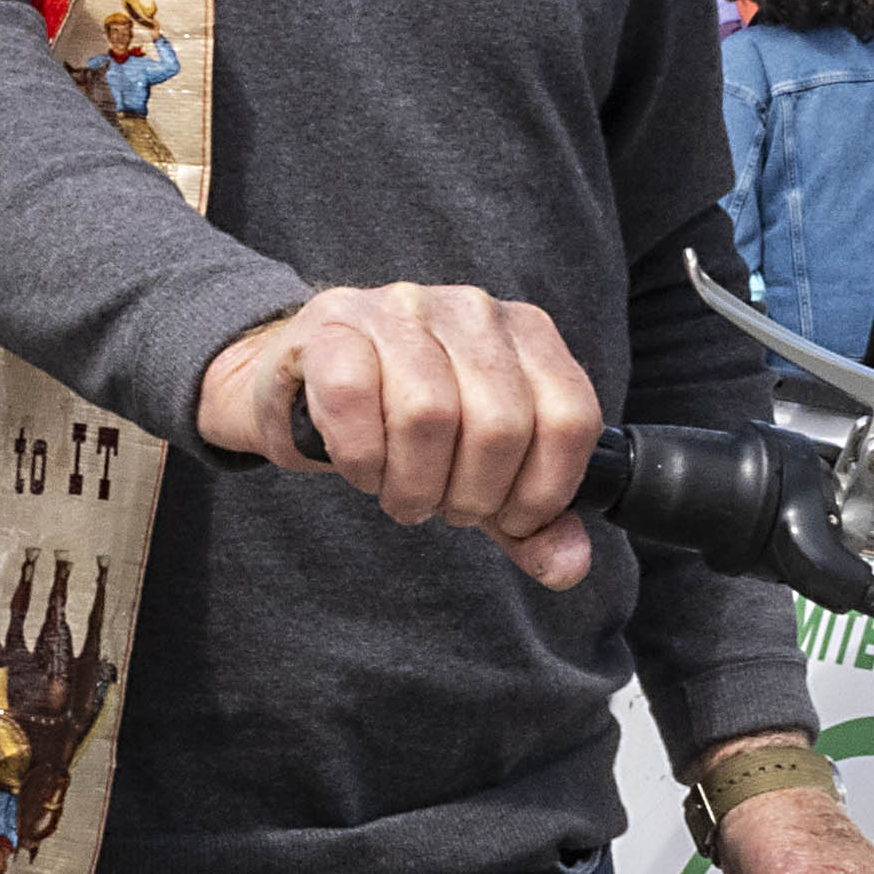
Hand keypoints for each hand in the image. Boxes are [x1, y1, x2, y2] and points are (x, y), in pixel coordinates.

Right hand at [197, 283, 600, 590]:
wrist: (303, 387)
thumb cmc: (402, 428)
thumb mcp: (480, 475)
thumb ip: (530, 524)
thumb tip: (568, 565)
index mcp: (528, 335)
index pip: (570, 419)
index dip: (544, 491)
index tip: (507, 518)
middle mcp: (472, 310)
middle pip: (500, 425)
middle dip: (471, 496)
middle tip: (441, 507)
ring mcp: (401, 308)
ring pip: (429, 415)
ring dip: (411, 484)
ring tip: (399, 493)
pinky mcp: (334, 326)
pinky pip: (354, 401)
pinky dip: (360, 458)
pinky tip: (361, 466)